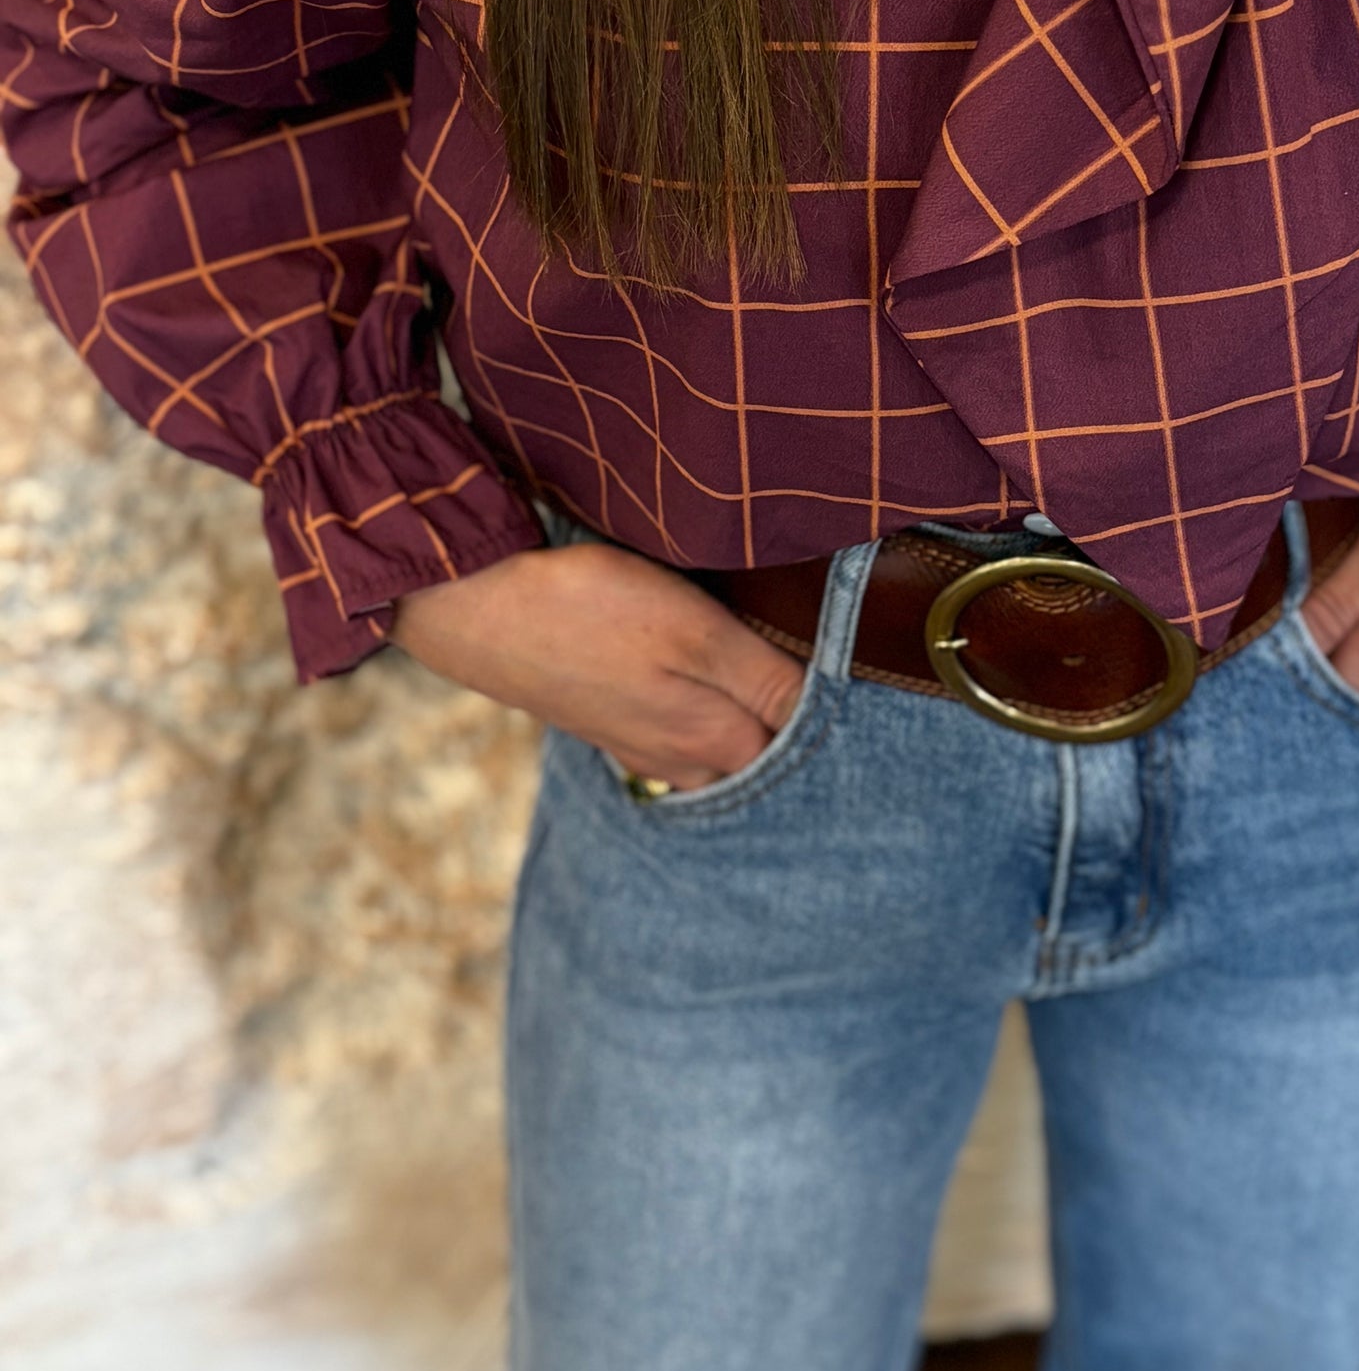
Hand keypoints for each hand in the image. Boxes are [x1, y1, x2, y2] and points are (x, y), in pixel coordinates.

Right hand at [391, 541, 804, 792]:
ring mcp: (639, 746)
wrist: (471, 605)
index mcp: (714, 741)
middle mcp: (680, 760)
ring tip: (784, 712)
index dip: (840, 726)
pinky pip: (675, 741)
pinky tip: (706, 704)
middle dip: (800, 748)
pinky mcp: (607, 723)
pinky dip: (704, 730)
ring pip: (717, 758)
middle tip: (842, 718)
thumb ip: (768, 680)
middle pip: (761, 766)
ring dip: (750, 742)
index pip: (803, 750)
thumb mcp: (696, 632)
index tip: (875, 706)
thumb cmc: (588, 607)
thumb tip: (836, 716)